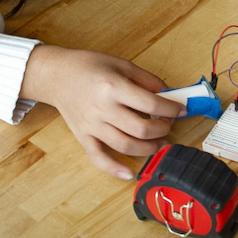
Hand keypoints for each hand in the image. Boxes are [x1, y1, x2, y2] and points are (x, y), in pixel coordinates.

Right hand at [20, 45, 184, 178]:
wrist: (56, 75)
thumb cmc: (88, 66)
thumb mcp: (120, 64)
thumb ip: (145, 79)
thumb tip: (167, 93)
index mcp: (113, 86)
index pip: (150, 103)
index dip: (171, 108)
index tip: (180, 109)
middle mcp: (103, 108)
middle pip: (141, 128)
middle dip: (163, 129)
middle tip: (169, 124)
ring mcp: (92, 126)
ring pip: (126, 146)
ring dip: (149, 148)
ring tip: (160, 143)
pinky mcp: (83, 137)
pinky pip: (99, 158)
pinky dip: (114, 169)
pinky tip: (129, 173)